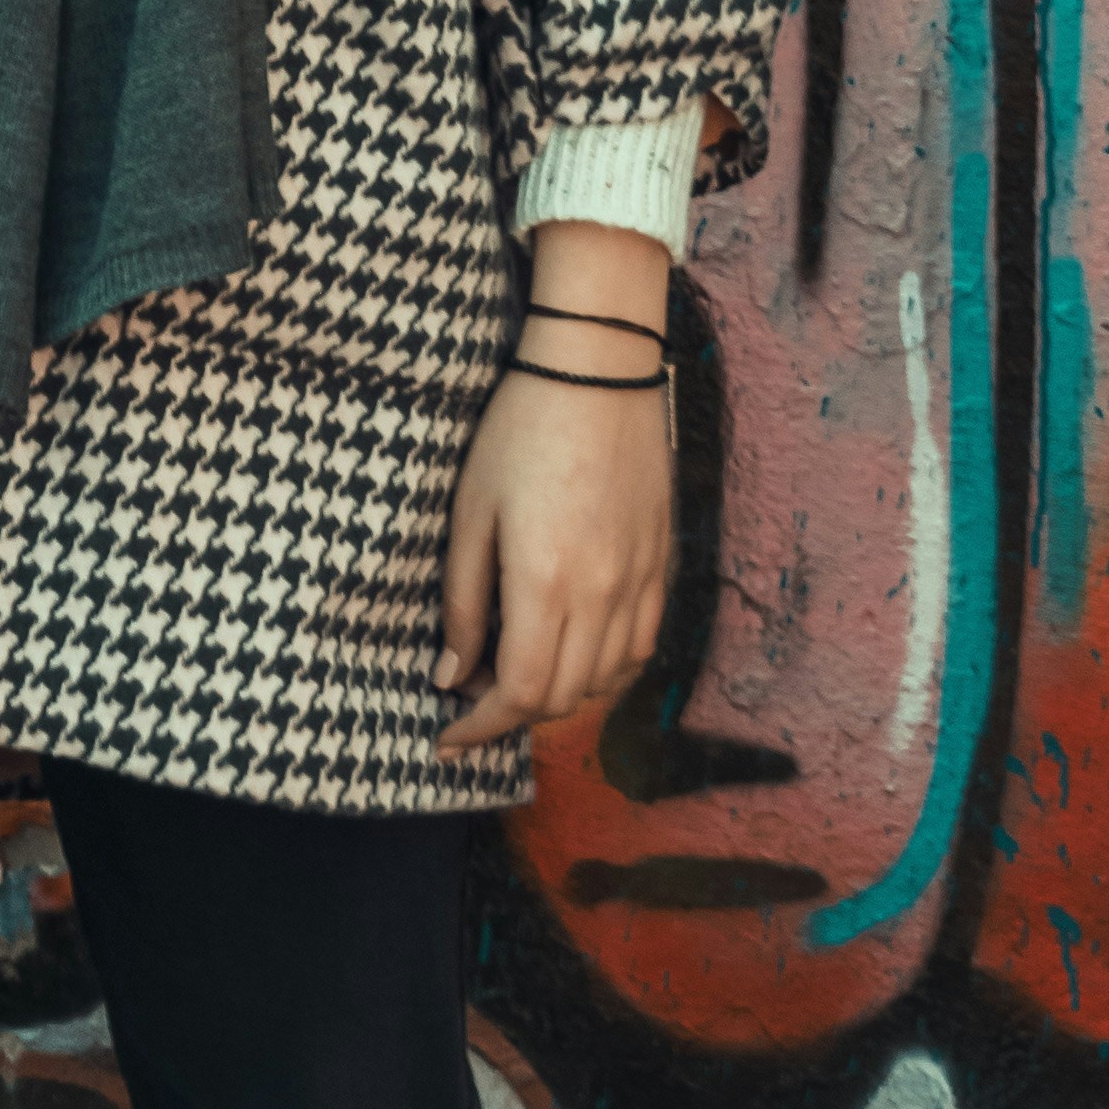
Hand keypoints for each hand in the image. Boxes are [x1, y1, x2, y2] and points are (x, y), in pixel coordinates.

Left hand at [431, 350, 673, 761]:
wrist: (597, 371)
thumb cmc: (518, 431)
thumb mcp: (470, 511)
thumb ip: (462, 600)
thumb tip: (452, 675)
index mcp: (547, 584)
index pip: (521, 693)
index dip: (482, 727)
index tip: (448, 737)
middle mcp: (603, 596)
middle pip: (563, 698)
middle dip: (511, 714)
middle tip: (469, 698)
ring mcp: (640, 583)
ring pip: (604, 680)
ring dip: (557, 694)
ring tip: (512, 672)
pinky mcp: (660, 565)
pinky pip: (638, 647)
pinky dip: (601, 668)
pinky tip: (570, 648)